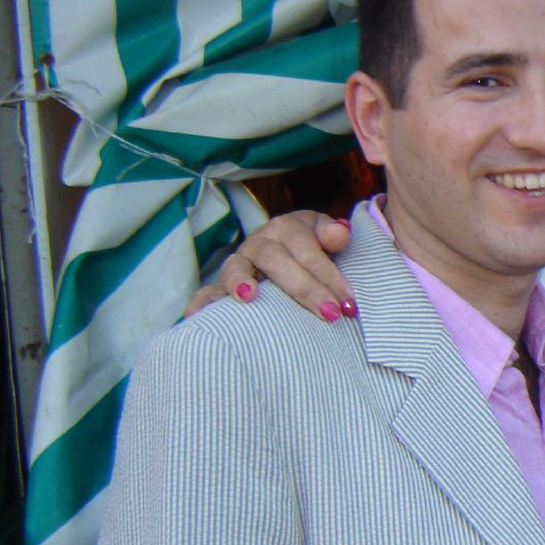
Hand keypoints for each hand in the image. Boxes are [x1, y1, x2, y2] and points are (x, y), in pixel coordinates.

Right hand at [183, 212, 354, 319]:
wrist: (286, 245)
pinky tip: (195, 316)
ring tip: (247, 297)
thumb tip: (340, 233)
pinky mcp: (223, 284)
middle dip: (304, 288)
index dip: (330, 275)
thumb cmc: (311, 246)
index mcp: (287, 229)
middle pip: (276, 260)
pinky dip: (201, 301)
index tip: (348, 304)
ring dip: (239, 281)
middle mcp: (259, 242)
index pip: (308, 250)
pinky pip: (207, 290)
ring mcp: (240, 262)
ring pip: (236, 268)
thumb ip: (332, 234)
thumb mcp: (324, 234)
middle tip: (329, 314)